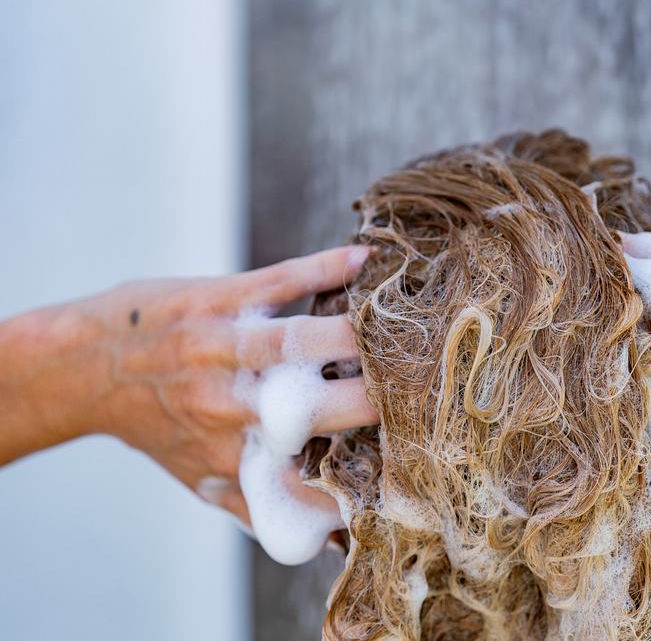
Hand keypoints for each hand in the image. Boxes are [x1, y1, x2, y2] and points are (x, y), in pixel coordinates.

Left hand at [0, 246, 377, 527]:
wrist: (83, 368)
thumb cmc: (155, 424)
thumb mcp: (200, 477)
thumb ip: (260, 504)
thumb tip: (326, 536)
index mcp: (236, 454)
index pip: (315, 468)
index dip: (366, 463)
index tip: (409, 452)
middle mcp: (231, 406)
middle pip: (317, 406)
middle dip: (375, 399)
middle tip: (423, 386)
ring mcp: (224, 347)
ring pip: (299, 341)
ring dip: (354, 333)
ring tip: (401, 328)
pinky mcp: (218, 300)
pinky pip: (280, 280)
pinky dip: (326, 267)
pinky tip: (364, 258)